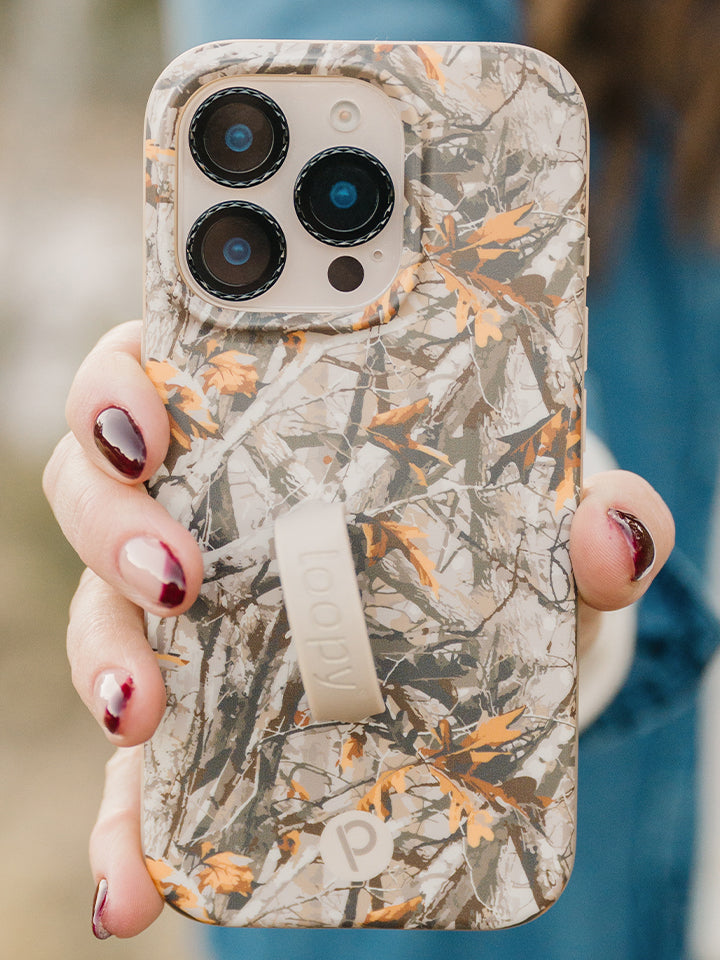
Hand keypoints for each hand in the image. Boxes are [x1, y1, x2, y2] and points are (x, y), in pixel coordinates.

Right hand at [43, 321, 674, 938]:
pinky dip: (121, 823)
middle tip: (177, 573)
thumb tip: (609, 537)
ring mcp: (184, 614)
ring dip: (103, 660)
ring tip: (143, 711)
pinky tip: (132, 883)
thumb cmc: (486, 550)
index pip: (157, 372)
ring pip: (100, 612)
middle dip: (109, 523)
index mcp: (257, 426)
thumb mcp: (537, 525)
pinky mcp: (194, 716)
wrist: (489, 650)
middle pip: (98, 485)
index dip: (119, 385)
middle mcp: (199, 506)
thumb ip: (587, 517)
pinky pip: (134, 766)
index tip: (143, 420)